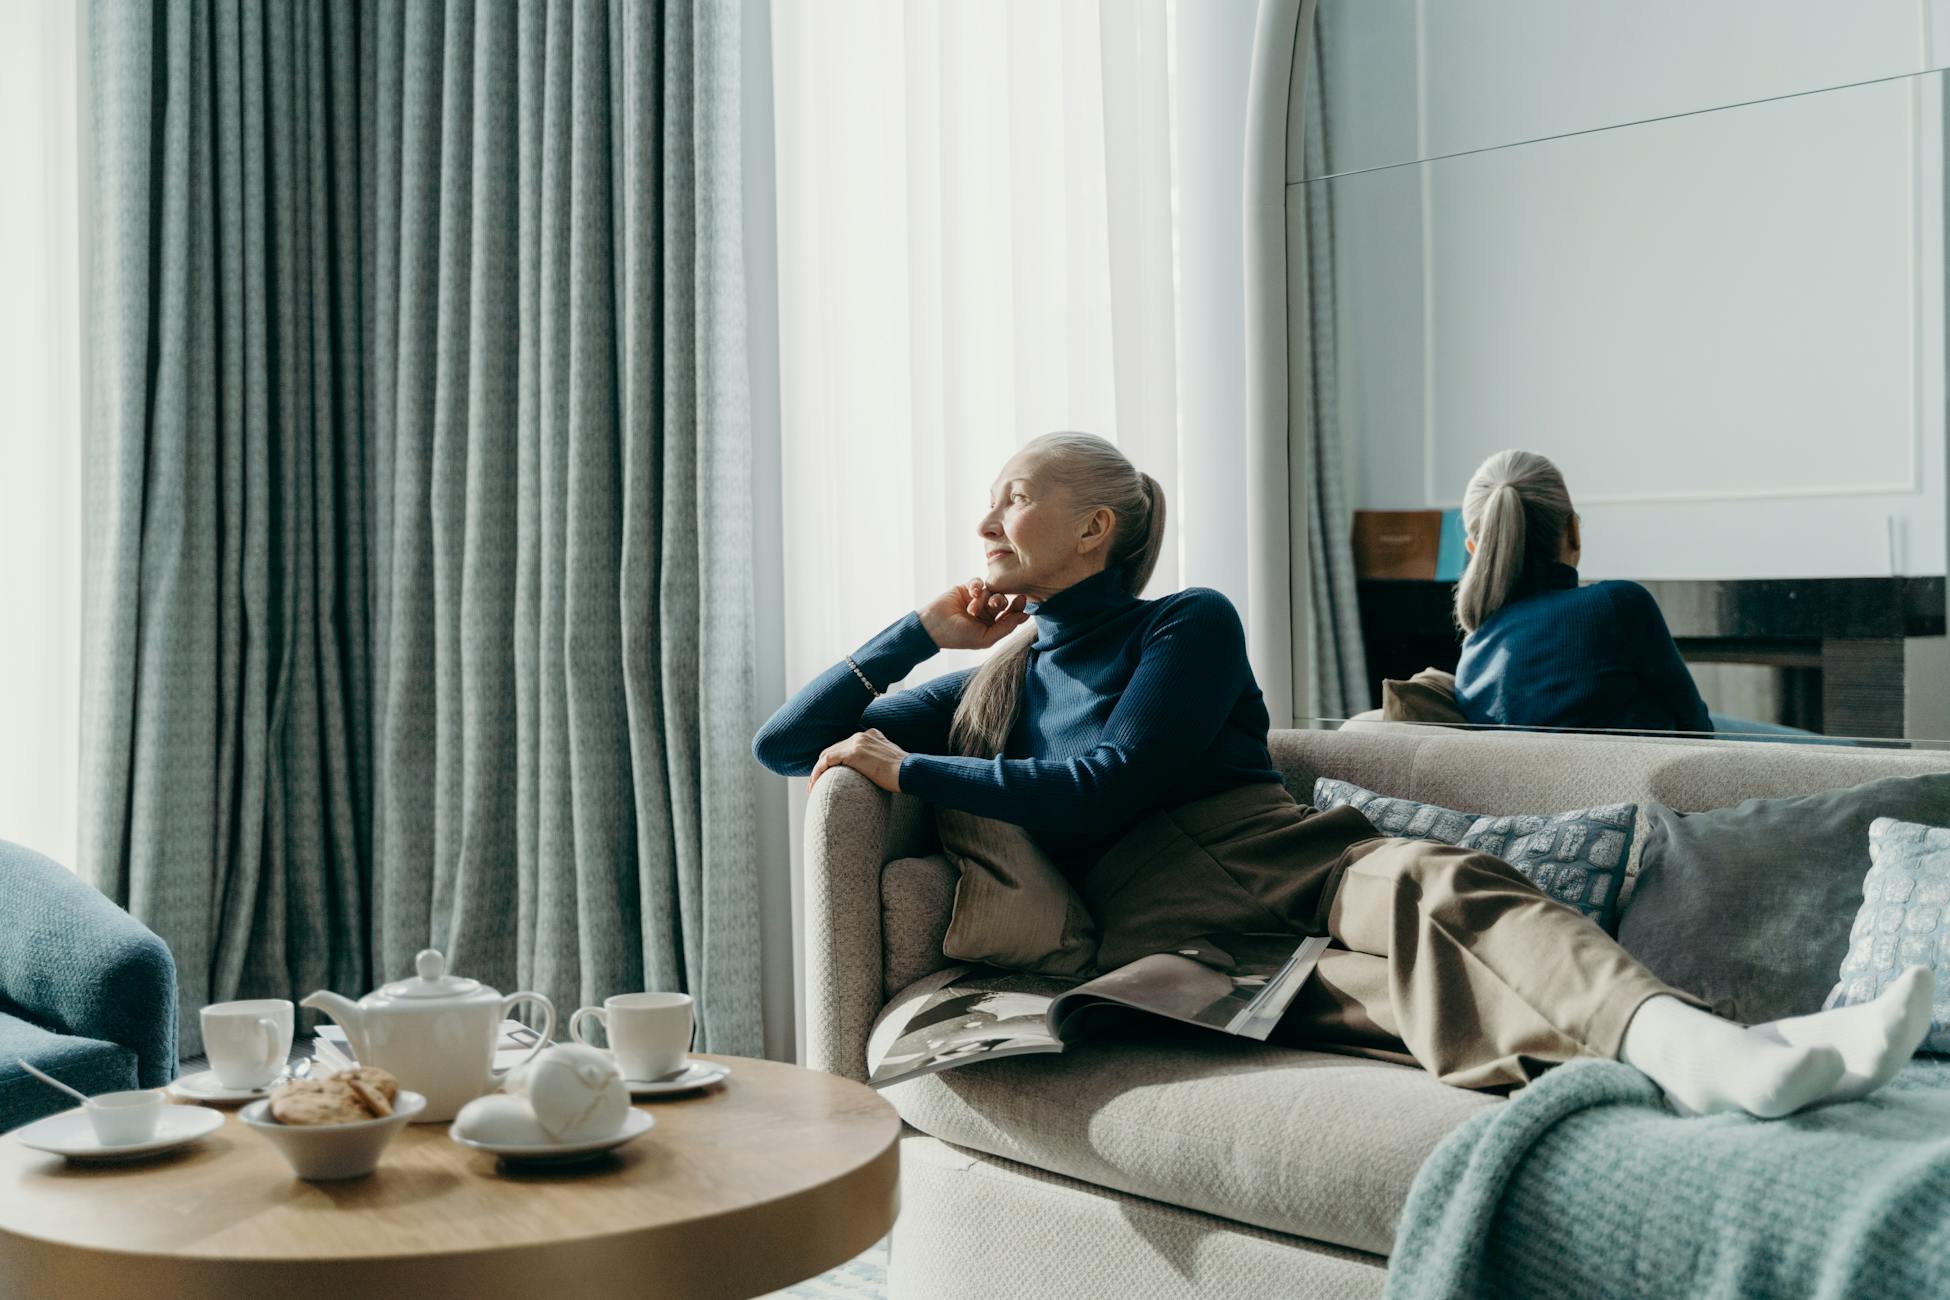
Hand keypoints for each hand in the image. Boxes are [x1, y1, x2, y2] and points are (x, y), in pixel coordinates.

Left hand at [809, 729, 907, 793]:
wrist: (911, 771)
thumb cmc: (904, 773)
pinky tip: (815, 784)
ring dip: (817, 771)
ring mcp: (857, 742)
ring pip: (827, 755)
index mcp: (870, 735)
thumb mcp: (890, 762)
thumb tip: (873, 774)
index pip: (845, 747)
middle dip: (822, 767)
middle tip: (816, 783)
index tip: (829, 776)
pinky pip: (827, 761)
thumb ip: (878, 762)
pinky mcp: (853, 752)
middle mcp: (861, 735)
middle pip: (834, 749)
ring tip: (812, 787)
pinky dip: (818, 772)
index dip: (834, 762)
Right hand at [917, 577, 1031, 650]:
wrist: (933, 626)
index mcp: (992, 626)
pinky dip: (977, 586)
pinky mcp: (966, 589)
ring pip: (991, 591)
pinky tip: (972, 593)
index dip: (1018, 607)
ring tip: (973, 608)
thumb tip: (1025, 616)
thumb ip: (1005, 627)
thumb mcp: (985, 638)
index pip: (1010, 614)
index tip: (1023, 600)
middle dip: (1001, 601)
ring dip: (985, 598)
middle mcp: (986, 613)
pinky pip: (978, 583)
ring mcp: (976, 600)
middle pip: (1003, 601)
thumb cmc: (958, 637)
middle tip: (995, 603)